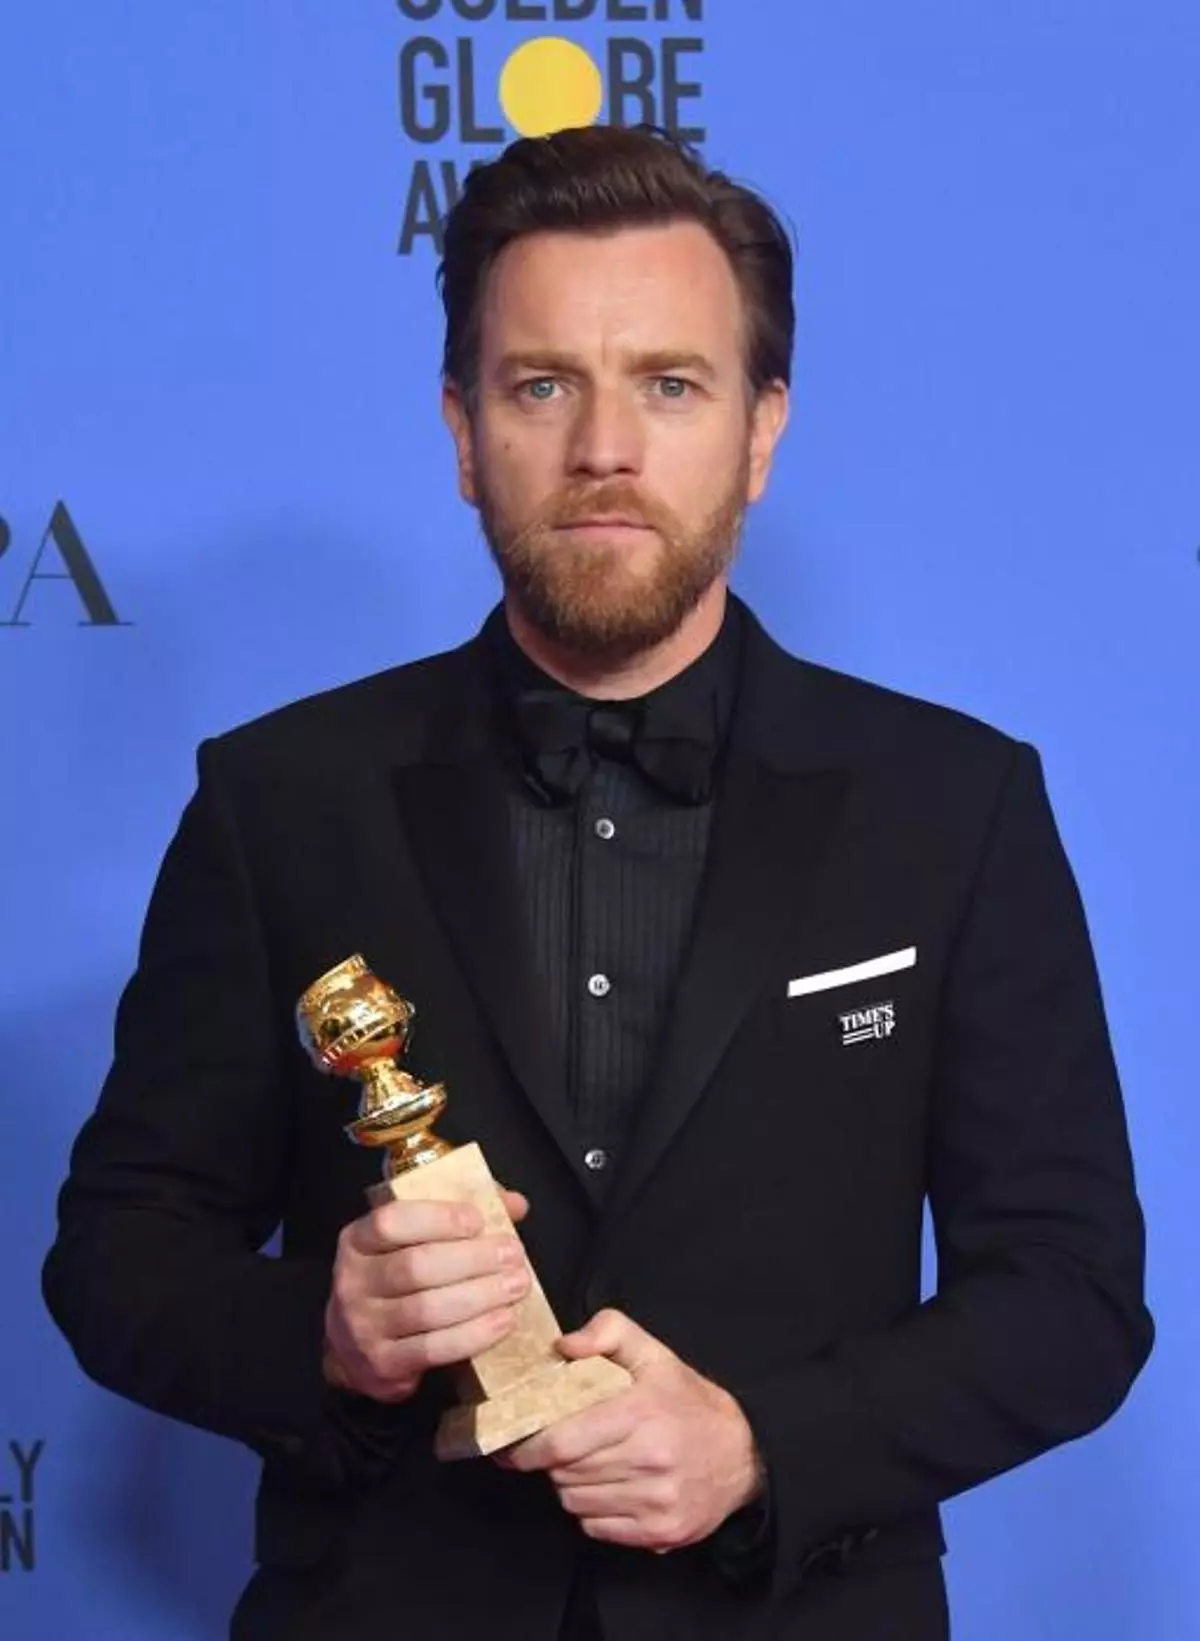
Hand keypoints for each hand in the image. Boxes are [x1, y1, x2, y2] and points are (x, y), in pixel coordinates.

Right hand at [323, 1187, 530, 1402]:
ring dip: (481, 1296)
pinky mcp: (383, 1364)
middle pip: (417, 1267)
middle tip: (512, 1254)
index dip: (438, 1218)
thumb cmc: (396, 1281)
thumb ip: (459, 1217)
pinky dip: (474, 1334)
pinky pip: (433, 1348)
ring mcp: (364, 1327)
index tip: (478, 1221)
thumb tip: (515, 1204)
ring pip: (428, 1309)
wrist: (356, 1348)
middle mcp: (353, 1282)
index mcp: (357, 1241)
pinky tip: (502, 1321)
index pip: (391, 1222)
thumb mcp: (413, 1241)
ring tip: (516, 1285)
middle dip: (473, 1259)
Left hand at [496, 1309, 762, 1552]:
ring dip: (569, 1485)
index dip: (529, 1447)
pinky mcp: (660, 1532)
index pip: (564, 1441)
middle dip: (550, 1462)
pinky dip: (591, 1511)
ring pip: (576, 1502)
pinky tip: (608, 1488)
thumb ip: (607, 1332)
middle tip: (556, 1448)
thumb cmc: (687, 1401)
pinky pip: (596, 1528)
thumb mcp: (653, 1353)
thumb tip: (563, 1346)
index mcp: (641, 1413)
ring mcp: (656, 1501)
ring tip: (586, 1465)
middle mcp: (649, 1460)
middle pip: (565, 1474)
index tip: (513, 1446)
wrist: (740, 1455)